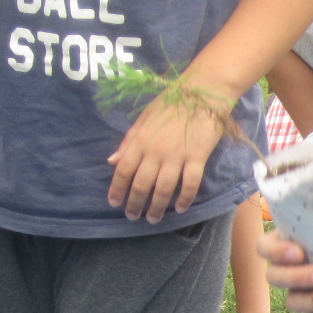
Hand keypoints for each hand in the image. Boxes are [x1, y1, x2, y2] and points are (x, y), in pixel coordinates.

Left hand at [107, 87, 234, 222]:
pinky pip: (190, 184)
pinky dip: (185, 198)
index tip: (115, 203)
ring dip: (157, 206)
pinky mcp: (197, 158)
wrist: (201, 94)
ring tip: (153, 218)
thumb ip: (127, 142)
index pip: (123, 170)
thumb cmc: (171, 104)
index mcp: (139, 141)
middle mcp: (155, 151)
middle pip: (141, 184)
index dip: (117, 189)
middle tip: (133, 216)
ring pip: (164, 188)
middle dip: (135, 203)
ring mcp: (177, 156)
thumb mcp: (142, 119)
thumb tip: (112, 161)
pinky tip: (180, 208)